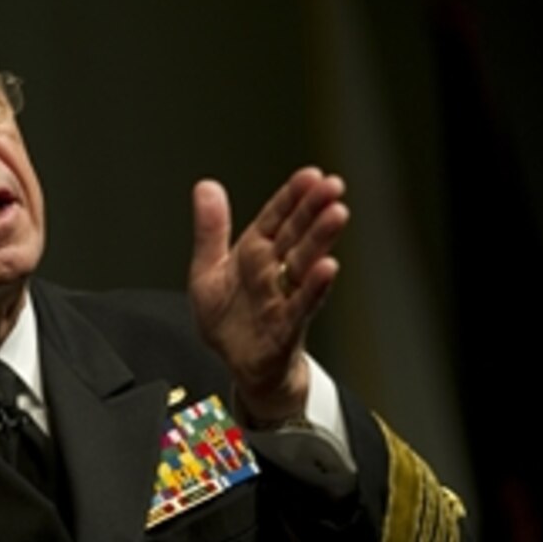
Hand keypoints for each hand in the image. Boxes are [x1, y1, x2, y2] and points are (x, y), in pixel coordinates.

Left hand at [189, 167, 347, 424]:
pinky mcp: (286, 326)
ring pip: (304, 263)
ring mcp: (283, 297)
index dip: (291, 197)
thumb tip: (206, 186)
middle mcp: (273, 271)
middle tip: (333, 186)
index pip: (275, 218)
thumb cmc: (228, 320)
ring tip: (337, 214)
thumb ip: (210, 230)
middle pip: (296, 235)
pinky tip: (326, 267)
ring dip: (321, 239)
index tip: (310, 175)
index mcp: (254, 253)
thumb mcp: (207, 270)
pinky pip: (301, 304)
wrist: (235, 366)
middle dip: (314, 209)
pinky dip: (314, 287)